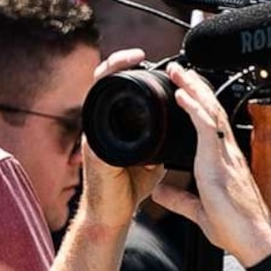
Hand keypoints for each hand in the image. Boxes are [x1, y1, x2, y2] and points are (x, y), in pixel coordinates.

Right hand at [71, 49, 165, 230]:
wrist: (112, 215)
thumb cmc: (125, 191)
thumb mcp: (148, 162)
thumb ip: (158, 146)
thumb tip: (175, 137)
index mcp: (112, 127)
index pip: (114, 90)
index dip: (124, 70)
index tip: (142, 58)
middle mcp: (99, 128)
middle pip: (102, 85)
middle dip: (116, 64)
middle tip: (136, 55)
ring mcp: (94, 137)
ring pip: (97, 96)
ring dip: (111, 75)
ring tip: (128, 62)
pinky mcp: (96, 151)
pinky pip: (100, 122)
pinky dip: (110, 105)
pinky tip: (122, 95)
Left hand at [149, 67, 270, 263]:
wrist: (253, 241)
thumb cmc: (235, 229)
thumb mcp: (198, 211)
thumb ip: (179, 199)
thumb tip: (160, 190)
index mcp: (223, 163)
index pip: (211, 126)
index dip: (199, 105)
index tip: (184, 89)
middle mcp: (227, 155)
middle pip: (212, 111)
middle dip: (195, 88)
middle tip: (179, 70)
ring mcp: (226, 156)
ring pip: (211, 113)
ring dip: (193, 89)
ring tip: (178, 71)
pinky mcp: (221, 162)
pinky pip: (208, 128)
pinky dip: (194, 108)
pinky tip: (182, 94)